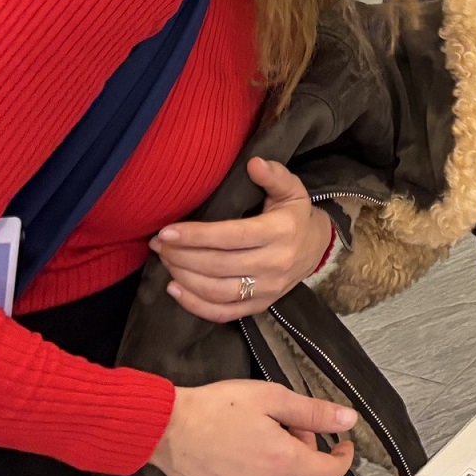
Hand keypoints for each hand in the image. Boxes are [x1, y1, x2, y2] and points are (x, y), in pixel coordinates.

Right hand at [149, 380, 355, 475]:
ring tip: (268, 433)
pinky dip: (266, 473)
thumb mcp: (272, 398)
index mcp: (283, 462)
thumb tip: (348, 419)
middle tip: (291, 424)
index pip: (329, 475)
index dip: (344, 460)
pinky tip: (250, 449)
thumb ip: (313, 412)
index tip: (344, 445)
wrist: (171, 429)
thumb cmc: (220, 408)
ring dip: (288, 464)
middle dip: (310, 453)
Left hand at [152, 158, 332, 322]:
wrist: (316, 248)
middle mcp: (274, 263)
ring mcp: (267, 289)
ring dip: (184, 277)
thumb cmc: (295, 214)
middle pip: (218, 265)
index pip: (232, 236)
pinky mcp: (259, 306)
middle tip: (158, 243)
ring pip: (217, 291)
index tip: (167, 230)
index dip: (197, 235)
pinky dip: (195, 305)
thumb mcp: (291, 188)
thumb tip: (252, 163)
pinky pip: (223, 313)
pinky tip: (174, 289)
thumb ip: (273, 174)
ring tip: (164, 260)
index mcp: (281, 232)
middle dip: (182, 255)